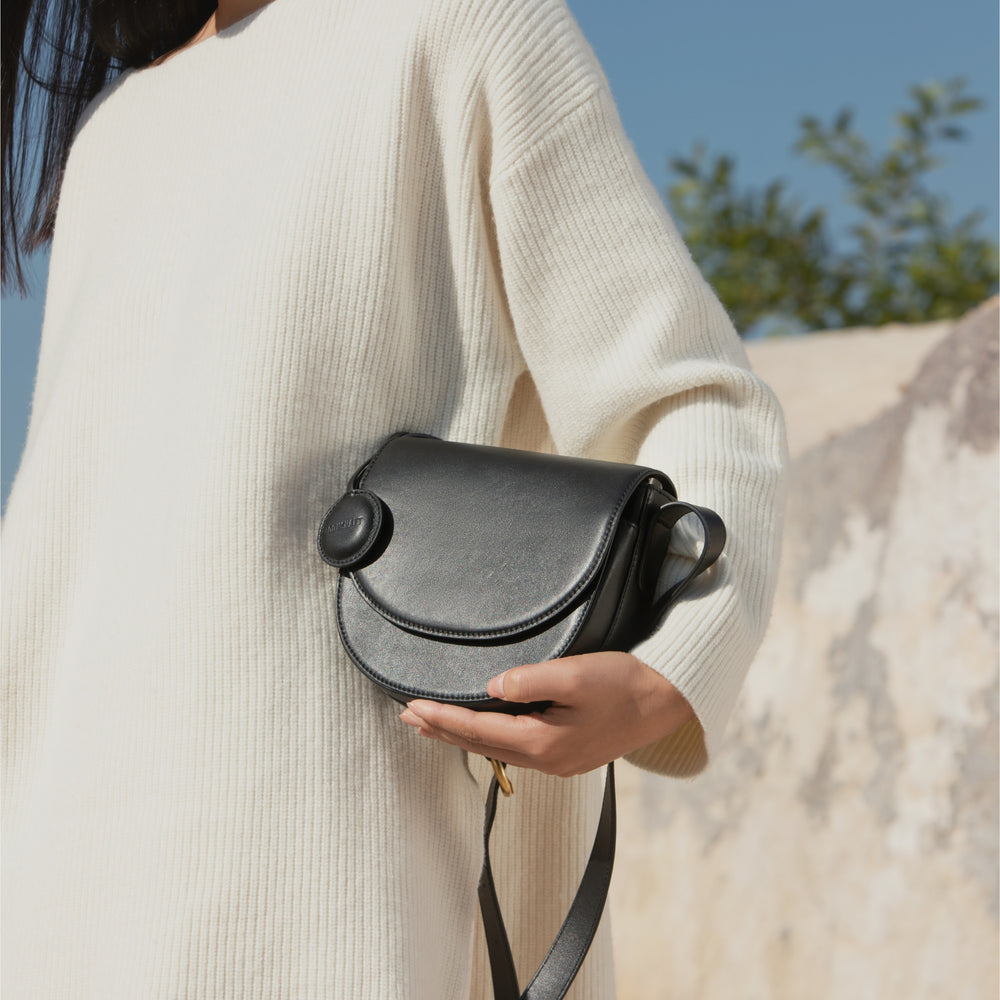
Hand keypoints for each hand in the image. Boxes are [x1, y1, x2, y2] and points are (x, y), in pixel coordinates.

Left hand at [398, 651, 694, 776]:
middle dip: (442, 730)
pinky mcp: (568, 754)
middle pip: (481, 745)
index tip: (412, 706)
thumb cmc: (624, 685)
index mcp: (544, 743)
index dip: (442, 717)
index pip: (478, 731)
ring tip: (433, 724)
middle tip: (408, 718)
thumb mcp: (576, 674)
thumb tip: (491, 686)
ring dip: (462, 735)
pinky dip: (488, 738)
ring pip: (496, 750)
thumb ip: (530, 680)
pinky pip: (515, 749)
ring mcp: (558, 762)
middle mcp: (547, 761)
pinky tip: (482, 730)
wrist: (666, 703)